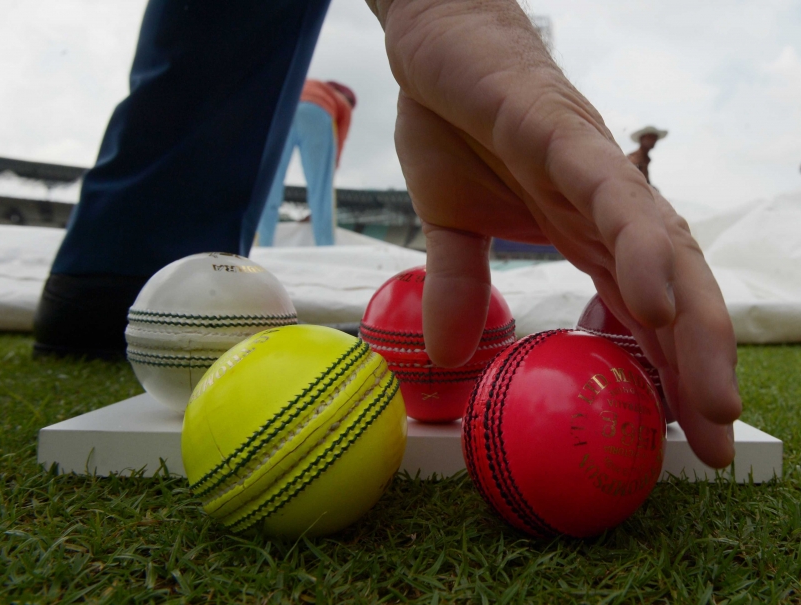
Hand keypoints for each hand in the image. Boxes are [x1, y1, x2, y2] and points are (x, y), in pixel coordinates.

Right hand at [368, 0, 740, 467]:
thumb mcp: (449, 227)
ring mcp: (592, 175)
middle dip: (698, 370)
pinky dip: (638, 246)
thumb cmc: (454, 128)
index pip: (637, 317)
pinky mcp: (566, 137)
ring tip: (711, 398)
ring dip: (692, 325)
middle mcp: (604, 213)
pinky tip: (656, 297)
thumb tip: (443, 357)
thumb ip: (459, 286)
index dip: (666, 377)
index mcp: (582, 236)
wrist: (439, 46)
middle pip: (670, 298)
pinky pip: (611, 196)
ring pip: (661, 253)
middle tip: (716, 444)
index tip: (683, 443)